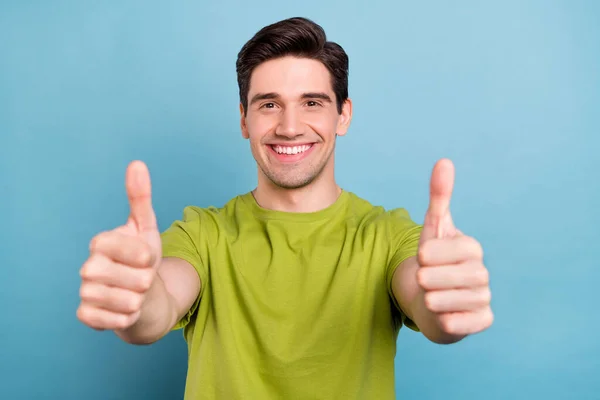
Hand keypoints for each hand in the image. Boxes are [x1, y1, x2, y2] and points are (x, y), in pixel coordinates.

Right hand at [77, 161, 161, 330]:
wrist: (140, 294)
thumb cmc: (143, 259)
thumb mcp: (147, 228)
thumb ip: (140, 198)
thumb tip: (137, 164)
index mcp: (101, 242)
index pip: (131, 250)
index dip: (145, 256)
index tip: (146, 257)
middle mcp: (88, 266)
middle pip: (136, 279)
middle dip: (147, 281)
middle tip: (141, 278)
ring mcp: (85, 291)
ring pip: (128, 301)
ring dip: (140, 300)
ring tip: (135, 293)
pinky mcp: (87, 315)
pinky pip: (117, 320)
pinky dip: (129, 317)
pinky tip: (125, 309)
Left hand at [416, 159, 492, 336]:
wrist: (431, 297)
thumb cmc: (433, 260)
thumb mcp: (432, 228)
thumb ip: (438, 197)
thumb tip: (444, 161)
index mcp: (472, 248)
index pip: (455, 249)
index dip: (432, 253)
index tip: (421, 256)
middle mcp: (482, 273)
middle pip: (449, 277)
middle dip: (427, 278)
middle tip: (421, 278)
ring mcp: (484, 299)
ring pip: (448, 302)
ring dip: (430, 299)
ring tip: (429, 295)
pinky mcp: (481, 322)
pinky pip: (459, 325)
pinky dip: (444, 321)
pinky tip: (440, 314)